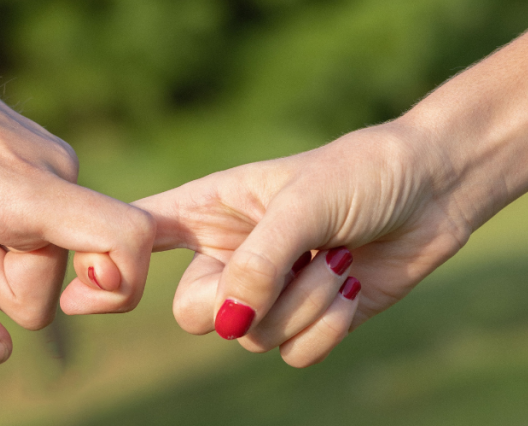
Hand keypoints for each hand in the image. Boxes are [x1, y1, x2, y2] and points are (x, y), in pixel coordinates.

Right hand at [136, 122, 470, 366]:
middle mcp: (230, 255)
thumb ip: (259, 262)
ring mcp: (269, 291)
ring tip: (337, 260)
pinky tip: (350, 287)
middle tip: (282, 269)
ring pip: (251, 337)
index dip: (110, 264)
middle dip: (240, 303)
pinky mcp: (310, 319)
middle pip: (194, 313)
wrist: (434, 189)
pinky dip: (324, 328)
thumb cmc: (361, 173)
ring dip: (302, 306)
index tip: (93, 294)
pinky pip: (293, 353)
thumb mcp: (302, 204)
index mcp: (209, 210)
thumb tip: (228, 324)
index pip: (139, 235)